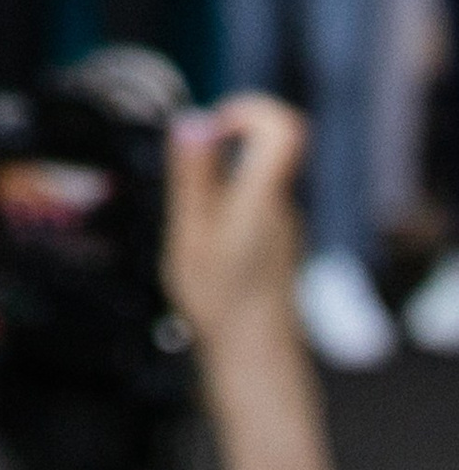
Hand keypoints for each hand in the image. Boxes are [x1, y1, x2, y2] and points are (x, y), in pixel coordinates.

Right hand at [164, 95, 306, 366]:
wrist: (255, 360)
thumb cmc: (220, 301)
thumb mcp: (191, 234)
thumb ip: (193, 176)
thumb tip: (194, 118)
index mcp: (262, 196)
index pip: (283, 126)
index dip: (248, 108)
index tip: (212, 129)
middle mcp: (281, 205)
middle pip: (260, 149)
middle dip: (215, 156)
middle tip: (186, 197)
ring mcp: (283, 226)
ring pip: (250, 180)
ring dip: (214, 192)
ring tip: (192, 237)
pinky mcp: (277, 244)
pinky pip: (251, 206)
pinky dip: (223, 215)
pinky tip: (206, 254)